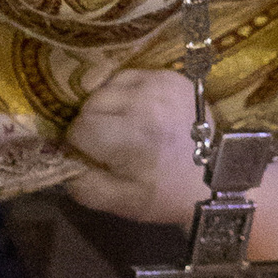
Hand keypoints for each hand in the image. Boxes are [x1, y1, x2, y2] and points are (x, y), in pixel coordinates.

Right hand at [63, 67, 201, 224]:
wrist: (216, 178)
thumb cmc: (165, 193)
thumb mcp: (120, 202)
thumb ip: (83, 185)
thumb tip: (61, 160)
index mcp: (130, 136)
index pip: (79, 129)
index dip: (81, 145)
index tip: (95, 156)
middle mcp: (143, 102)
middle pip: (91, 104)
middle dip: (93, 124)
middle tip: (111, 143)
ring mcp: (160, 84)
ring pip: (109, 86)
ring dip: (109, 104)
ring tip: (124, 125)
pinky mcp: (172, 76)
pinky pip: (132, 76)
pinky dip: (128, 92)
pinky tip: (139, 111)